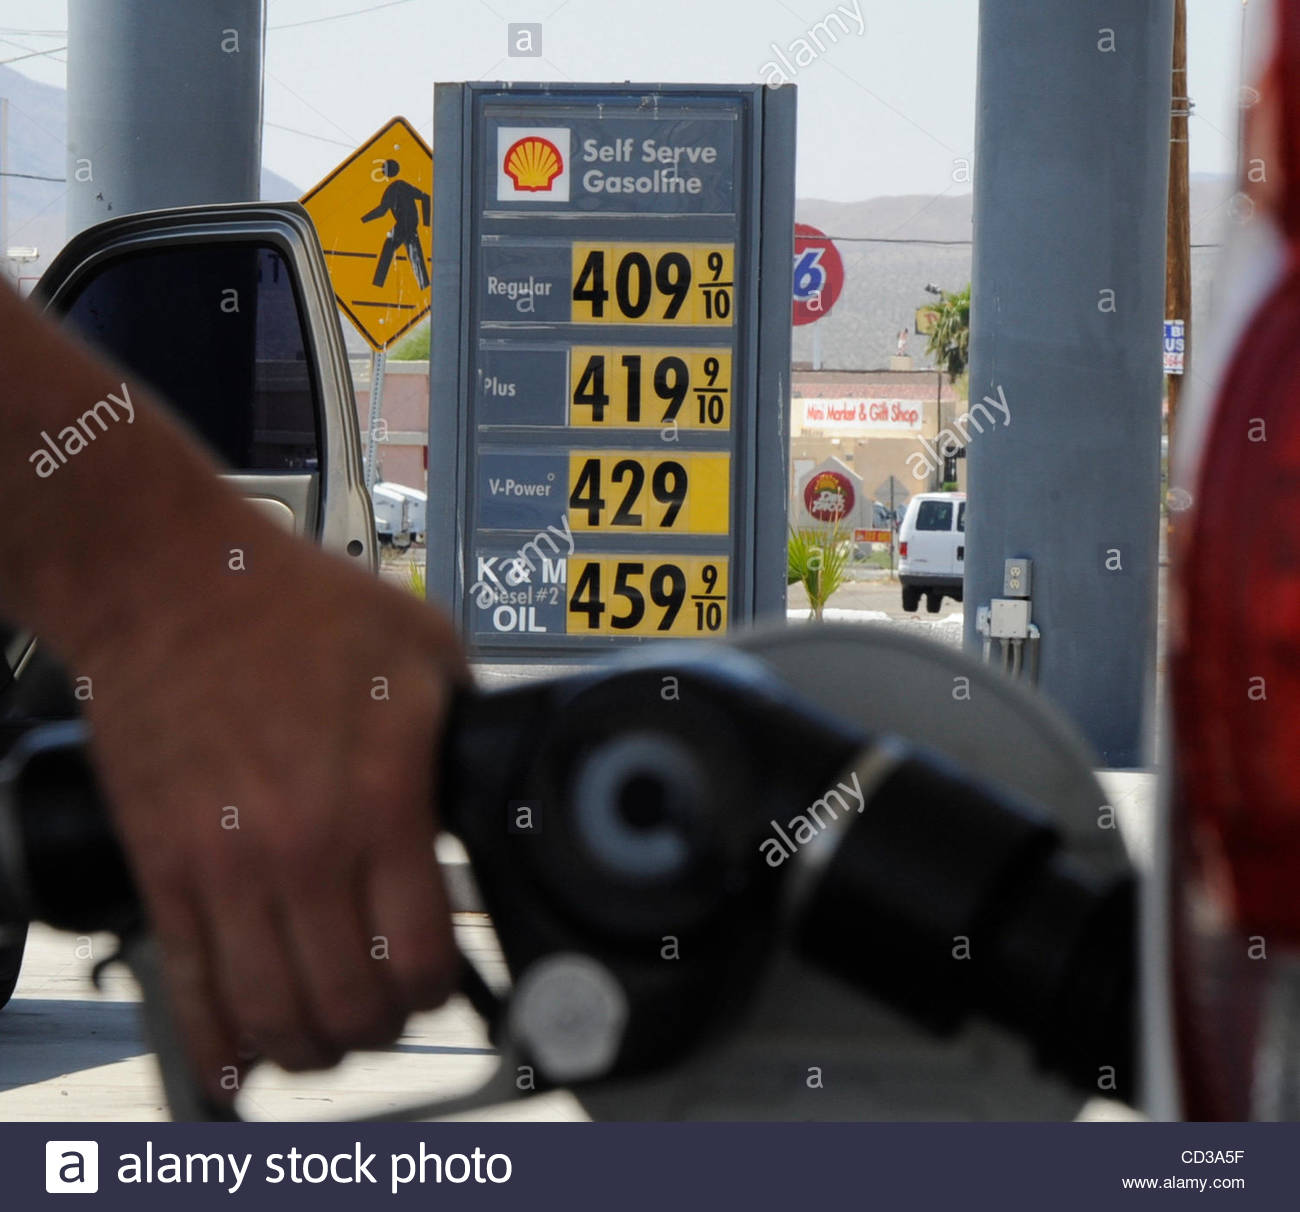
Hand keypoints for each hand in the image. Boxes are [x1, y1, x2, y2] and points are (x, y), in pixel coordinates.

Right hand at [76, 509, 466, 1100]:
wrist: (172, 585)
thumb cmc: (297, 606)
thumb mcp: (426, 648)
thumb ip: (465, 728)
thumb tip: (492, 776)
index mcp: (381, 800)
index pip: (419, 954)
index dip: (440, 989)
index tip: (441, 980)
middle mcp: (302, 849)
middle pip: (349, 1006)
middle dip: (382, 1027)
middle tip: (390, 1012)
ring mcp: (225, 868)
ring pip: (271, 1016)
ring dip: (308, 1048)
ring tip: (326, 1038)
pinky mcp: (162, 867)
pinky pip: (186, 986)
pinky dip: (214, 1042)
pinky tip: (238, 1061)